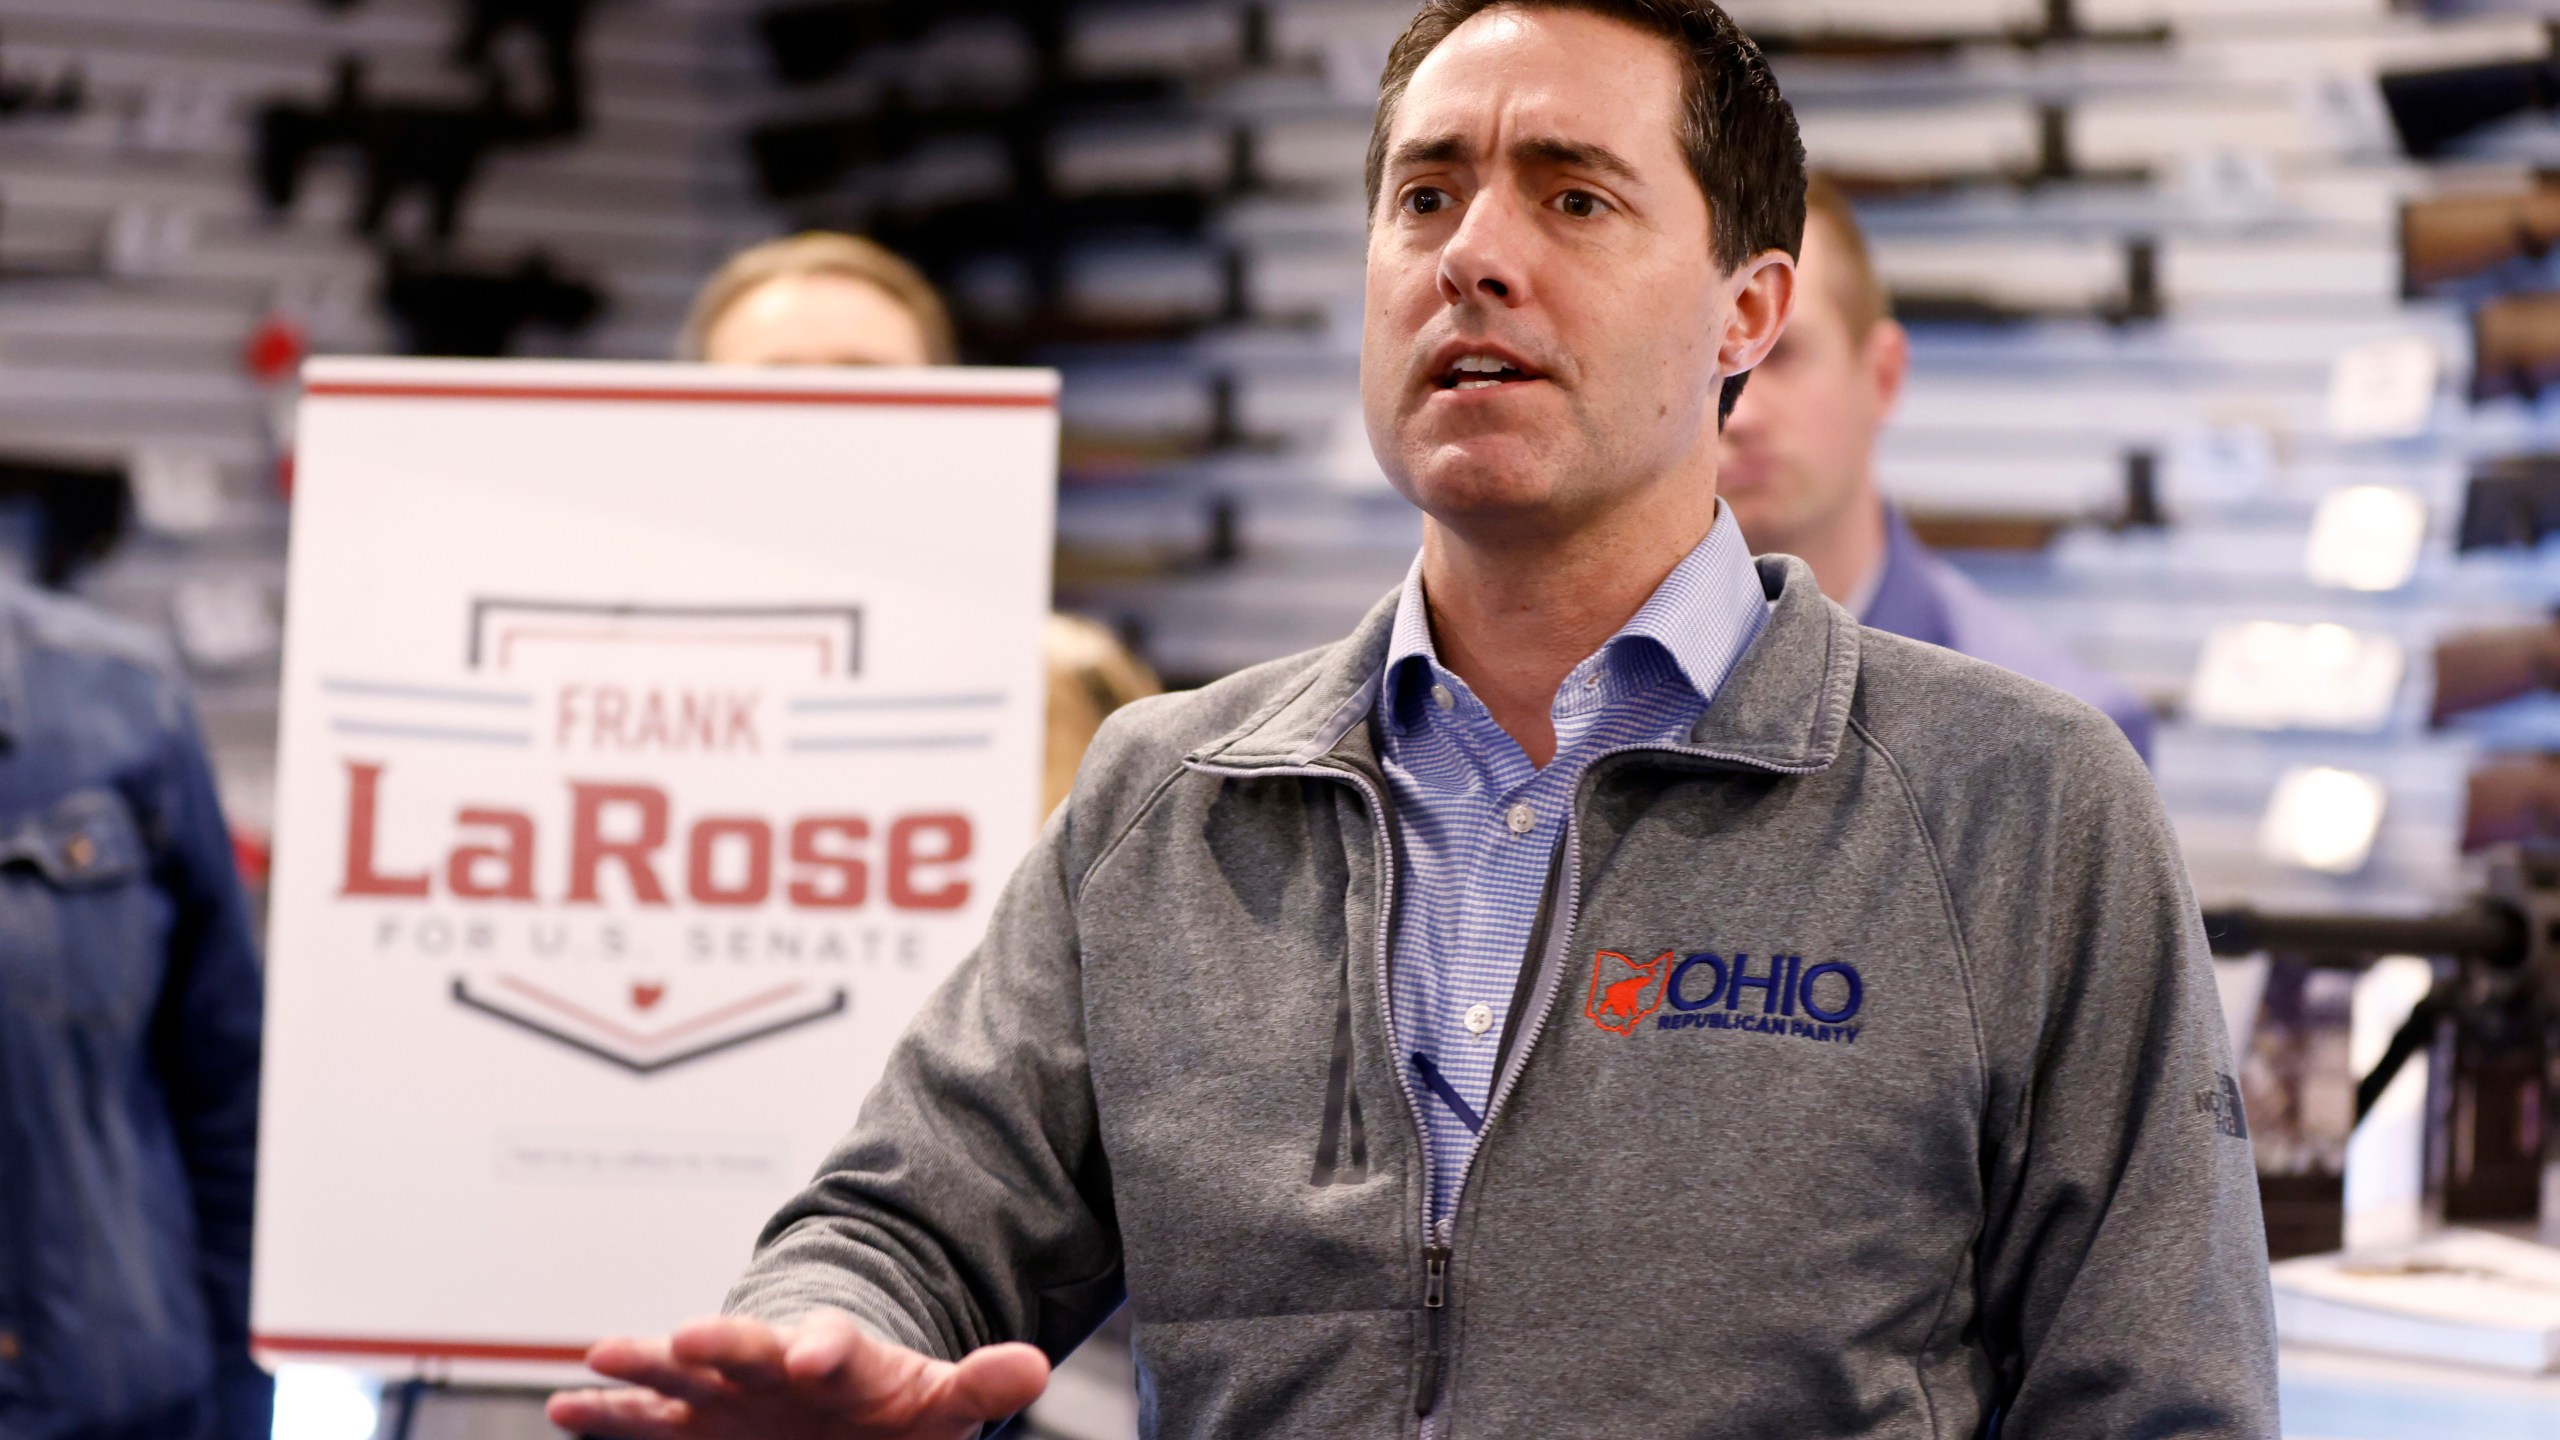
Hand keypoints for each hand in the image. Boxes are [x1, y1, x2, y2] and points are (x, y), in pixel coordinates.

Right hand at [547, 1309, 1049, 1439]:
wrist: (842, 1401)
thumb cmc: (889, 1404)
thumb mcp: (940, 1400)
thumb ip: (980, 1382)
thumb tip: (1036, 1364)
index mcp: (839, 1355)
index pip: (833, 1344)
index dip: (824, 1348)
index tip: (814, 1357)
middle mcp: (772, 1363)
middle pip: (746, 1346)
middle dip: (720, 1341)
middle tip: (689, 1334)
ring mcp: (726, 1391)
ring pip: (680, 1372)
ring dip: (645, 1361)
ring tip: (601, 1352)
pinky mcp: (691, 1422)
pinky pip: (641, 1417)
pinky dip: (604, 1410)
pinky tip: (563, 1405)